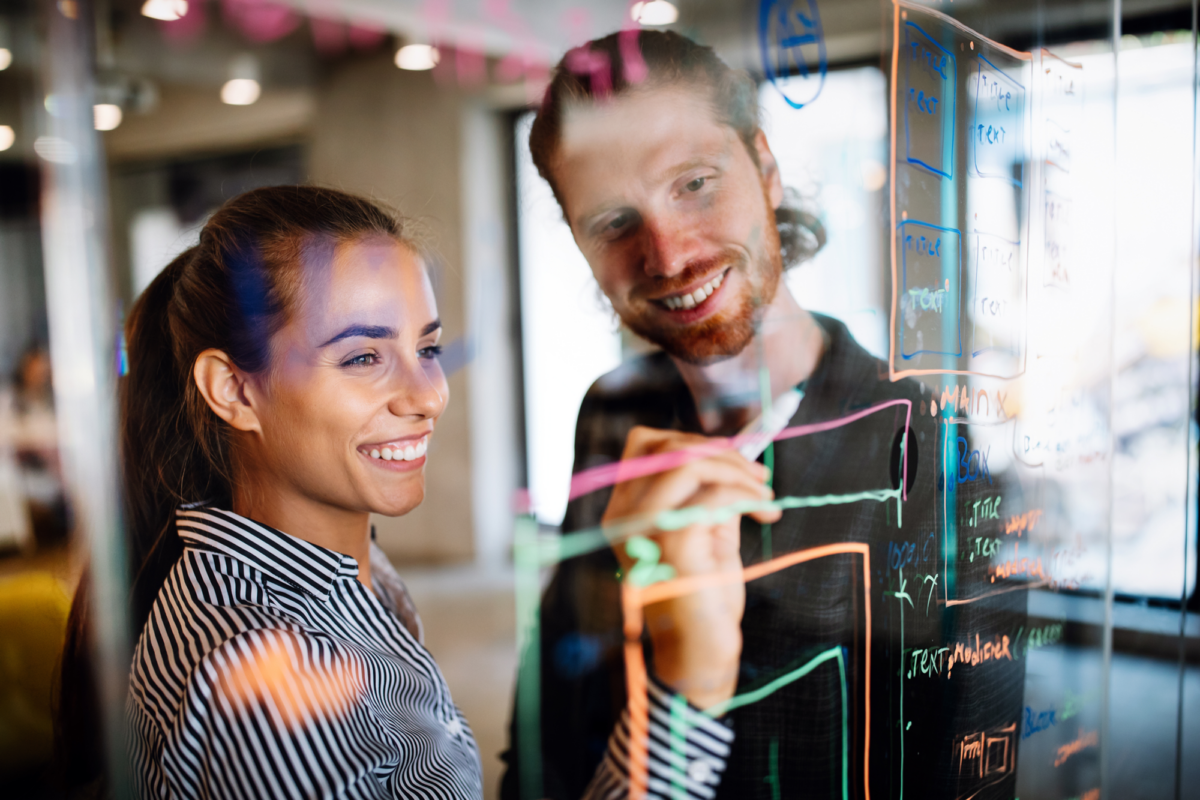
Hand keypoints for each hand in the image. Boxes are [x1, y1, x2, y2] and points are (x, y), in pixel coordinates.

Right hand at [605, 426, 780, 710]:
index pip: (642, 445)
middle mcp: (625, 516)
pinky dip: (747, 496)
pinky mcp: (675, 545)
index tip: (729, 456)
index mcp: (625, 510)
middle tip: (757, 476)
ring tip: (765, 496)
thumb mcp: (702, 532)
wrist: (699, 653)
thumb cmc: (702, 595)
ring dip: (738, 471)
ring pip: (688, 464)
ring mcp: (646, 529)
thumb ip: (705, 492)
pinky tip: (765, 513)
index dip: (690, 439)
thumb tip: (731, 453)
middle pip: (667, 447)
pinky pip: (714, 496)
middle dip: (721, 452)